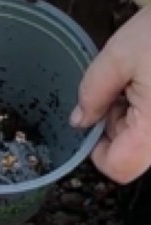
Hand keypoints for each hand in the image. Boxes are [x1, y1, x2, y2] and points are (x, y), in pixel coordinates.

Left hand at [72, 6, 150, 182]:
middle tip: (117, 88)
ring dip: (132, 117)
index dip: (95, 150)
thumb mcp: (118, 56)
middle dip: (115, 126)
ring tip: (135, 80)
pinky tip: (148, 82)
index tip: (91, 120)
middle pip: (133, 155)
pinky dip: (148, 110)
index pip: (119, 168)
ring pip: (146, 141)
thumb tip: (80, 121)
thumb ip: (93, 93)